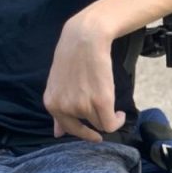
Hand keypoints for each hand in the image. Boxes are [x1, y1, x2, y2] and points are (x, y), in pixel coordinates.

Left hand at [43, 12, 125, 141]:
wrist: (84, 38)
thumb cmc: (71, 57)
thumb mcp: (57, 83)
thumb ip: (58, 108)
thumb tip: (58, 134)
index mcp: (51, 103)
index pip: (69, 128)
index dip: (83, 131)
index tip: (94, 133)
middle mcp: (64, 107)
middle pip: (86, 129)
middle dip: (95, 125)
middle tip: (104, 115)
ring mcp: (82, 106)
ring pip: (100, 125)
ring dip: (108, 118)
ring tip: (111, 105)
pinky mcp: (100, 101)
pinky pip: (112, 124)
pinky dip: (118, 121)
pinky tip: (120, 113)